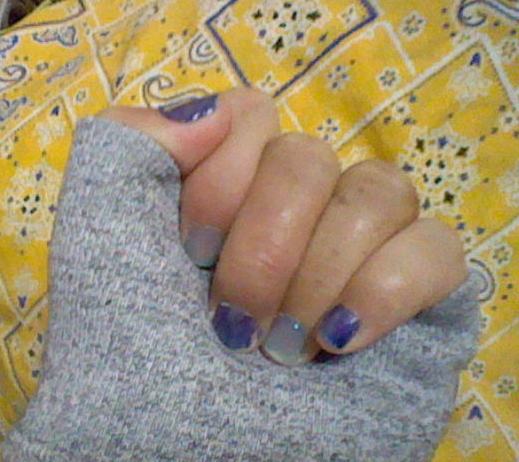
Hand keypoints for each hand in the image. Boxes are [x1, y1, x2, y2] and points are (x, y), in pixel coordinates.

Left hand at [100, 87, 466, 364]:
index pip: (253, 115)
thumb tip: (217, 111)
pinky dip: (386, 290)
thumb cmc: (131, 351)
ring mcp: (355, 250)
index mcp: (226, 188)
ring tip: (281, 350)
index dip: (223, 175)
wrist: (174, 451)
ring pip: (380, 190)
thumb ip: (127, 144)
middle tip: (231, 323)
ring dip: (317, 274)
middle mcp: (292, 211)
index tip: (190, 248)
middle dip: (265, 245)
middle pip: (310, 157)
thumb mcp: (99, 236)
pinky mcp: (414, 297)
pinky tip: (340, 342)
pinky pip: (438, 248)